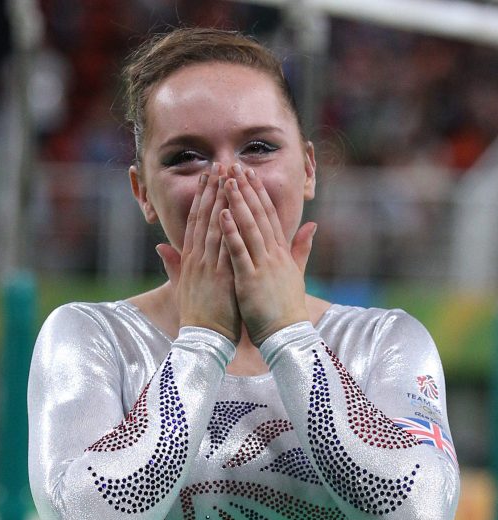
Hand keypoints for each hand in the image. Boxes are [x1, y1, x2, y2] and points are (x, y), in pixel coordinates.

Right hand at [156, 163, 241, 344]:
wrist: (202, 343)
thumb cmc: (198, 319)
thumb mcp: (184, 289)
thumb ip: (174, 266)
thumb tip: (161, 247)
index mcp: (190, 262)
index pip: (195, 223)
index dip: (201, 198)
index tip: (208, 177)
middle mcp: (197, 261)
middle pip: (204, 218)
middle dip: (212, 190)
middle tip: (219, 164)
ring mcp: (209, 268)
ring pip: (214, 227)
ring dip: (221, 200)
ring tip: (228, 176)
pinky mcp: (221, 278)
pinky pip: (225, 248)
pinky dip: (228, 227)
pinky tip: (233, 208)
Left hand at [220, 164, 315, 346]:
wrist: (288, 337)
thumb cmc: (288, 310)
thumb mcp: (297, 274)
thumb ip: (302, 248)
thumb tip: (313, 225)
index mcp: (281, 254)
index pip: (270, 217)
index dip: (259, 194)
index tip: (249, 174)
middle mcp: (274, 256)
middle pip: (259, 216)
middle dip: (247, 190)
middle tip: (234, 166)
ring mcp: (263, 267)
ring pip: (249, 228)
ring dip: (238, 203)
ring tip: (226, 181)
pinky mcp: (251, 281)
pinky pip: (239, 253)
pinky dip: (231, 233)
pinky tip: (222, 214)